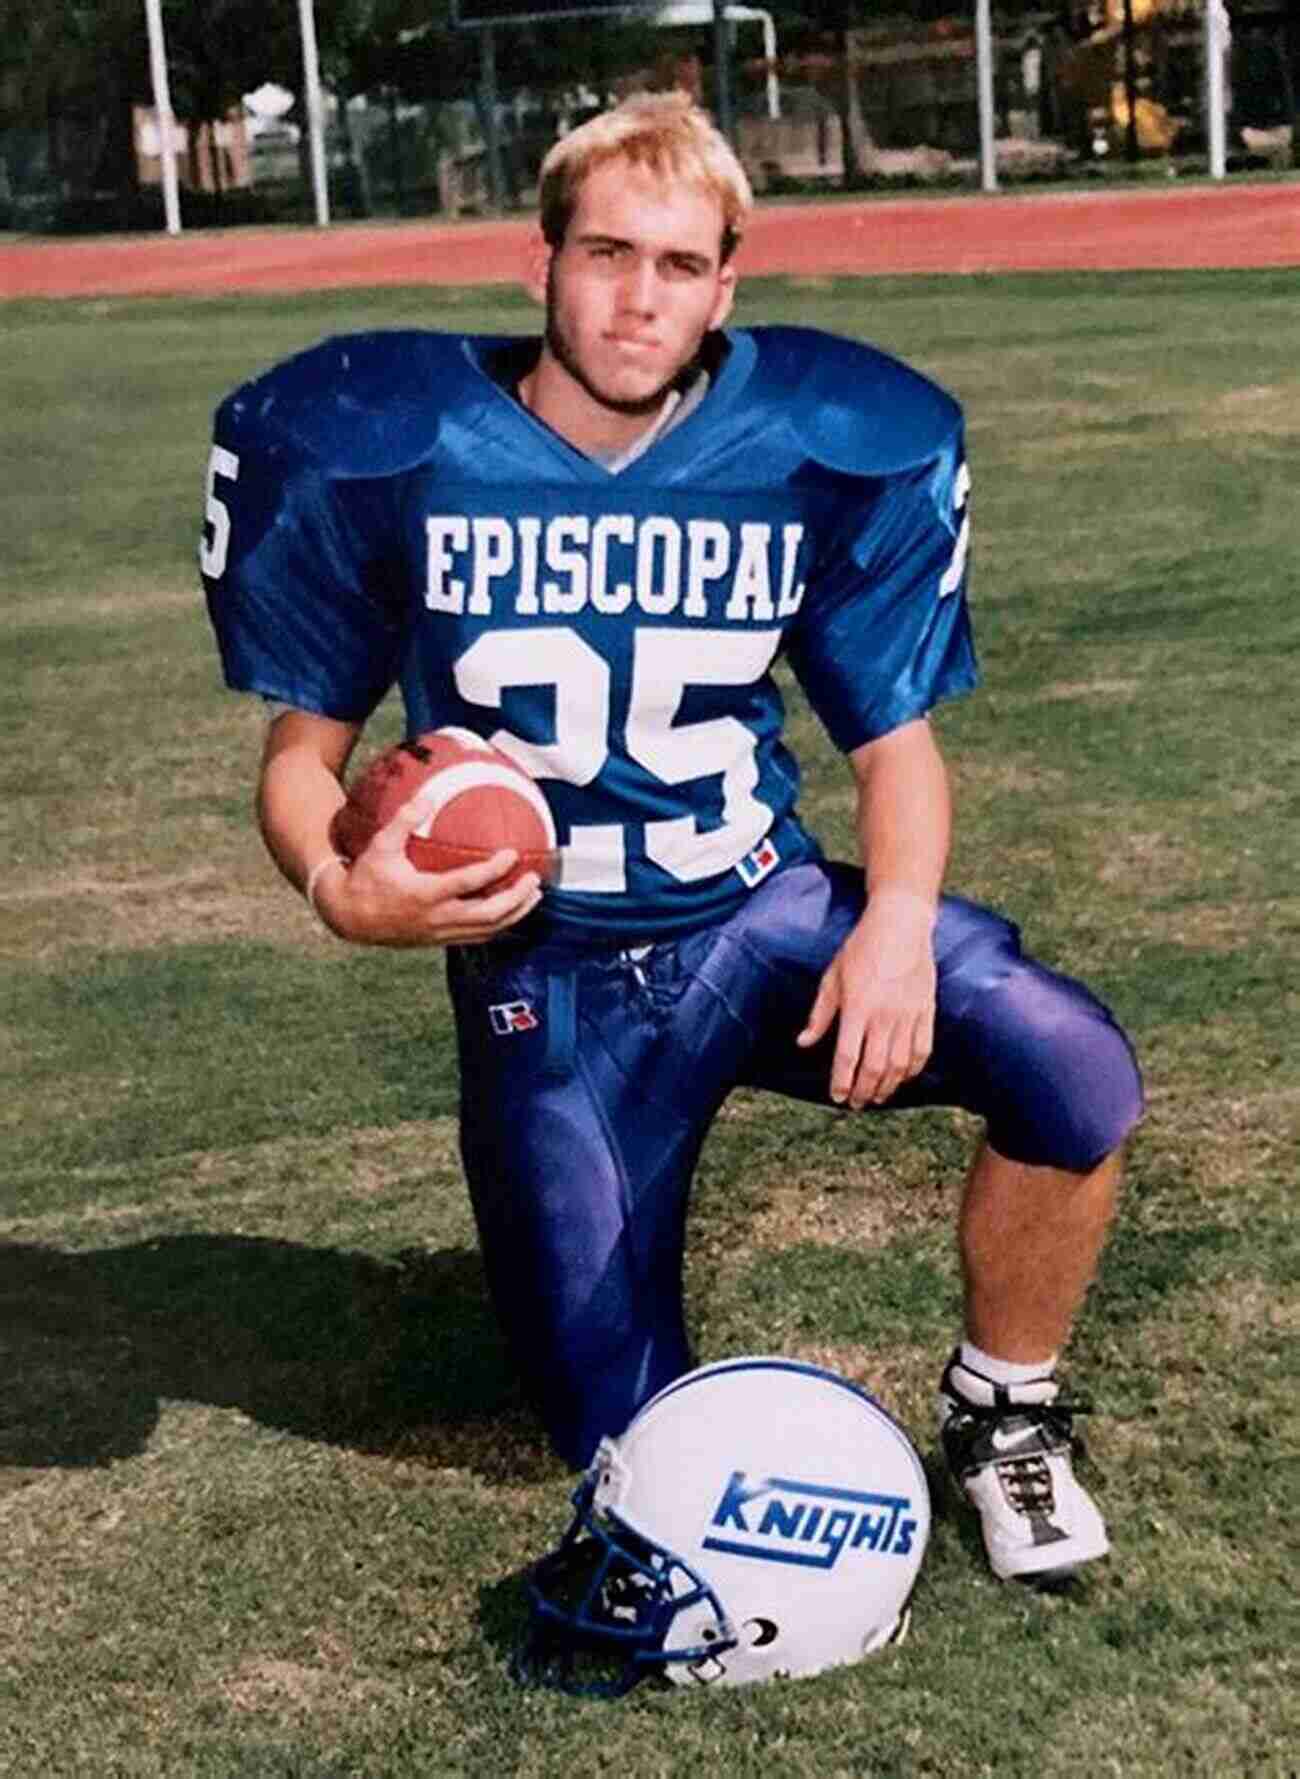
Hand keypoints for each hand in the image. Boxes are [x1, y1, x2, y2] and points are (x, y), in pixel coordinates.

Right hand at [314, 791, 541, 946]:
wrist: (350, 917)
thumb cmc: (366, 877)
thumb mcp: (380, 845)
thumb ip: (403, 820)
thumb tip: (428, 796)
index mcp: (425, 894)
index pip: (469, 882)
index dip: (495, 869)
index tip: (513, 854)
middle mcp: (437, 917)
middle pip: (489, 914)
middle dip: (516, 898)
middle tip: (534, 879)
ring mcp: (440, 932)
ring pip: (488, 930)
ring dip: (515, 914)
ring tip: (533, 896)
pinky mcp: (440, 940)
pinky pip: (477, 937)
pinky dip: (499, 925)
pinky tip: (511, 911)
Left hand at [796, 890, 936, 1107]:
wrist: (901, 925)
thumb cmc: (862, 948)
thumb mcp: (832, 978)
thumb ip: (819, 1015)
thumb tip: (803, 1042)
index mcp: (857, 1008)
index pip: (847, 1056)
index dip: (841, 1081)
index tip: (837, 1096)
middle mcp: (884, 1016)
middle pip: (874, 1067)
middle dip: (864, 1091)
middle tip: (856, 1103)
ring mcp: (908, 1015)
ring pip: (899, 1064)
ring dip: (888, 1086)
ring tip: (878, 1097)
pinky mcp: (926, 1010)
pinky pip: (922, 1049)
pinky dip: (913, 1069)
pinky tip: (903, 1077)